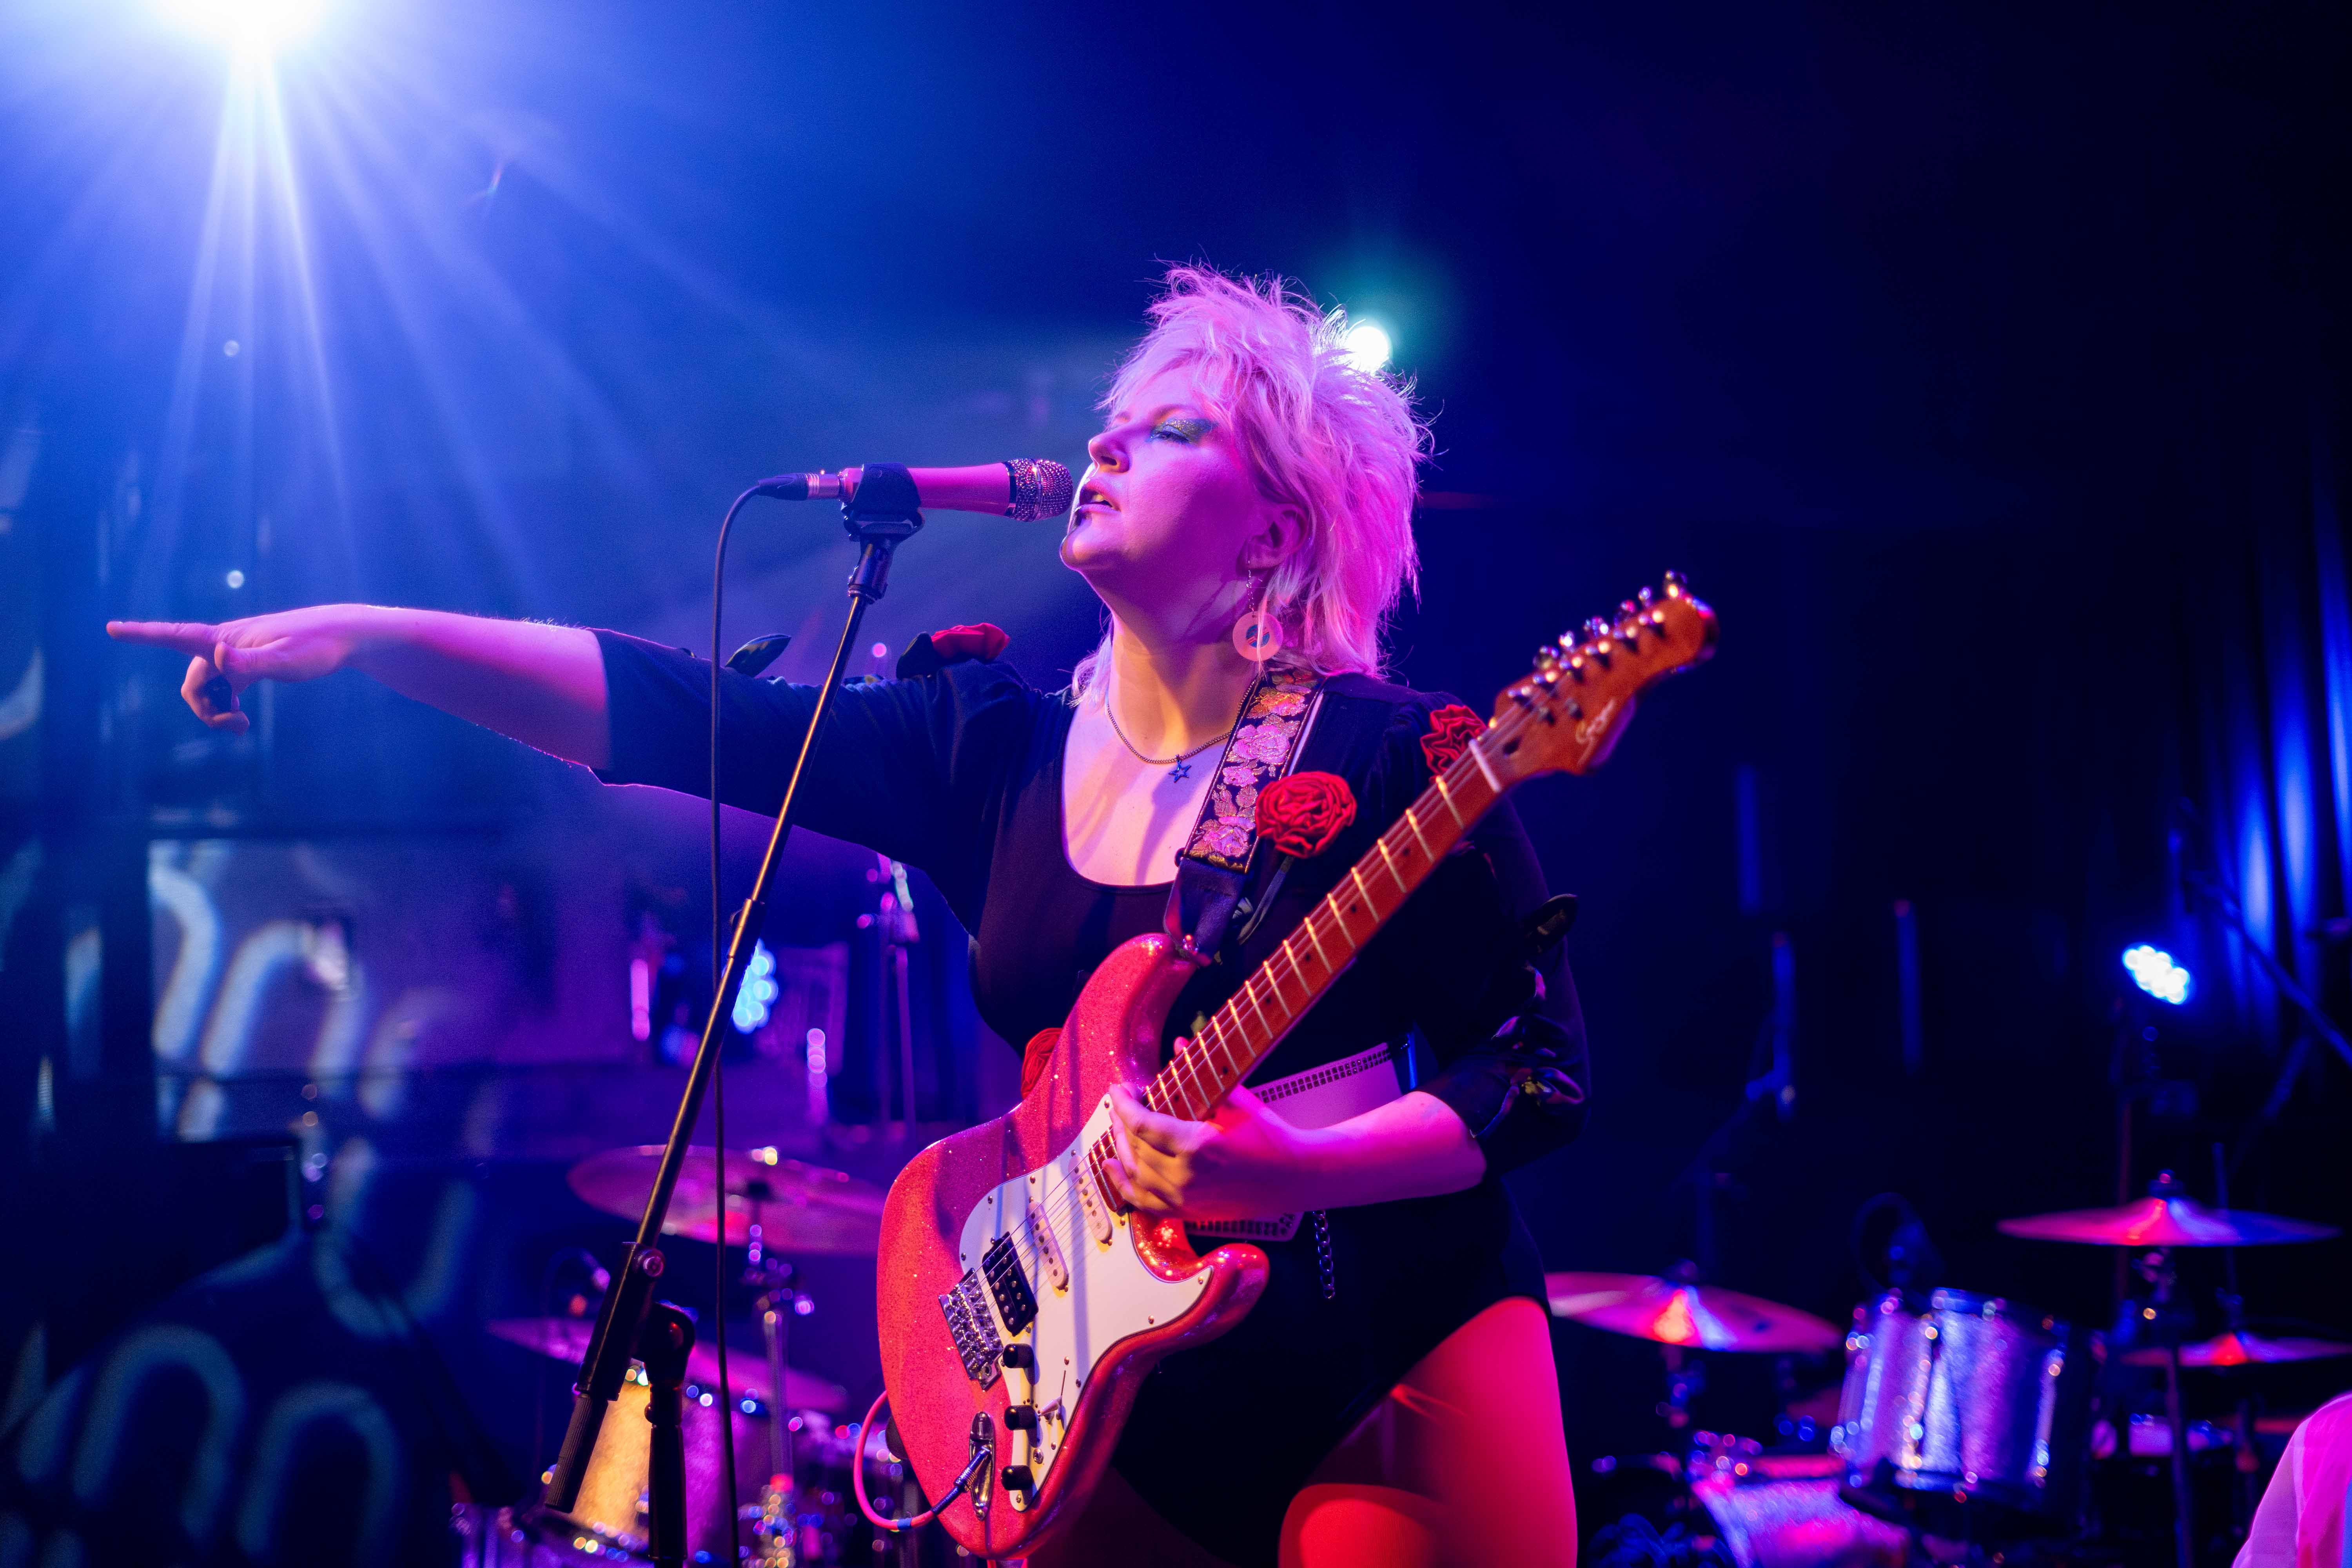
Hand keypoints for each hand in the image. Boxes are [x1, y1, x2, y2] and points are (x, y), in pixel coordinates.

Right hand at [107, 605, 376, 733]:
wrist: (342, 637)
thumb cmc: (316, 645)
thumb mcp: (285, 659)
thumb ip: (251, 662)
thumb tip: (219, 657)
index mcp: (225, 638)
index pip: (175, 634)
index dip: (142, 634)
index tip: (111, 628)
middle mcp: (224, 645)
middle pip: (193, 682)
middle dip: (204, 709)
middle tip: (238, 727)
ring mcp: (235, 656)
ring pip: (208, 689)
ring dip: (216, 712)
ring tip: (242, 726)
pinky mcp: (248, 666)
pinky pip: (223, 690)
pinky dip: (225, 707)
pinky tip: (240, 721)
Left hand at [1104, 1078, 1317, 1220]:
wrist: (1293, 1178)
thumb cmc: (1268, 1136)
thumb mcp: (1237, 1101)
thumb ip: (1202, 1074)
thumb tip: (1178, 1043)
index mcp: (1195, 1146)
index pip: (1142, 1124)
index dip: (1124, 1104)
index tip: (1119, 1088)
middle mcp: (1184, 1177)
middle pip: (1135, 1148)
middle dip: (1121, 1122)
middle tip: (1120, 1103)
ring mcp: (1185, 1199)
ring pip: (1135, 1174)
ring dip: (1119, 1148)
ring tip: (1116, 1128)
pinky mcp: (1188, 1212)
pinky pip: (1144, 1202)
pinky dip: (1123, 1185)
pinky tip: (1111, 1168)